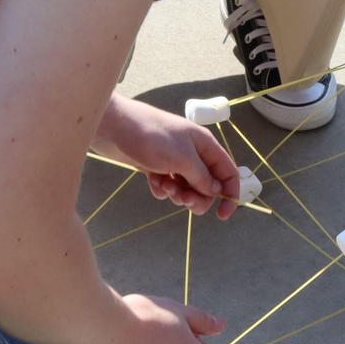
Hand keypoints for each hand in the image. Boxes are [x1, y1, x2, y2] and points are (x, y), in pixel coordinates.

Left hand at [93, 95, 240, 218]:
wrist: (114, 127)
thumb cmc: (152, 137)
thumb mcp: (183, 159)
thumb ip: (202, 178)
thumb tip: (216, 191)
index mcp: (206, 146)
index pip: (228, 173)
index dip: (230, 194)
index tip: (222, 216)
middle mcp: (193, 154)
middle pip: (207, 185)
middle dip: (197, 197)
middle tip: (183, 199)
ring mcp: (174, 160)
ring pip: (187, 188)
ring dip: (178, 193)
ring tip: (164, 186)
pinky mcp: (156, 166)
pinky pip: (167, 186)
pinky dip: (161, 188)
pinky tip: (152, 181)